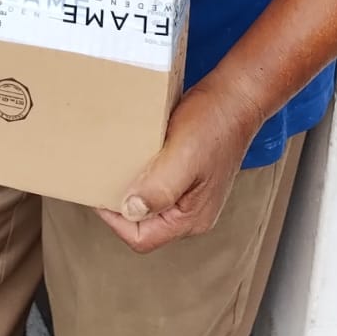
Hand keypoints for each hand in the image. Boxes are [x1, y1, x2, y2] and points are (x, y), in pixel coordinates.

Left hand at [97, 77, 262, 254]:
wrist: (235, 97)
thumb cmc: (214, 123)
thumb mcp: (185, 155)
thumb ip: (160, 188)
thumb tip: (131, 210)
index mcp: (191, 219)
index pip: (142, 238)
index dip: (115, 220)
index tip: (100, 192)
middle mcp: (191, 214)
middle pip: (143, 225)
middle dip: (121, 205)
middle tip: (105, 178)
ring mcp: (189, 196)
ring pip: (148, 204)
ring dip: (130, 187)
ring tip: (118, 166)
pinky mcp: (186, 177)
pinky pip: (156, 186)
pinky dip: (141, 174)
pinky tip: (135, 156)